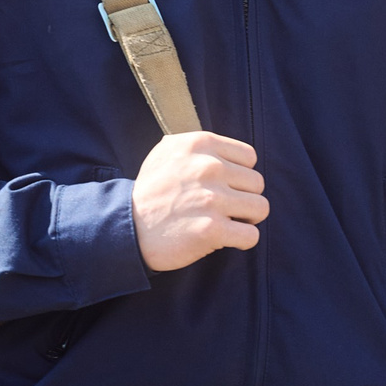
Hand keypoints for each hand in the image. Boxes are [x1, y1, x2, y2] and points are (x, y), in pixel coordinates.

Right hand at [131, 132, 268, 272]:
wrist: (125, 228)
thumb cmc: (151, 192)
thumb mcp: (167, 152)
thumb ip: (200, 146)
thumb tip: (230, 151)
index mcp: (200, 144)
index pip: (250, 158)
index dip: (239, 175)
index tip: (222, 186)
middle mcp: (208, 167)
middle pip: (257, 183)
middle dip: (243, 198)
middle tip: (221, 208)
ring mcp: (211, 199)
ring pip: (260, 208)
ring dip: (246, 219)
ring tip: (225, 222)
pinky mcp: (212, 230)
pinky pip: (252, 236)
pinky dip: (242, 240)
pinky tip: (225, 239)